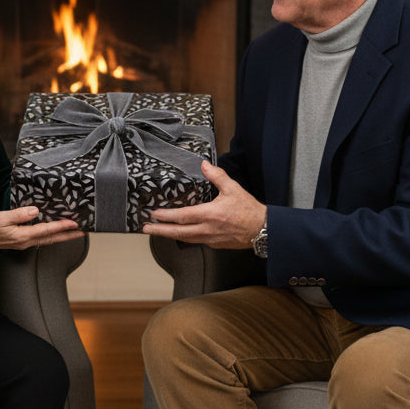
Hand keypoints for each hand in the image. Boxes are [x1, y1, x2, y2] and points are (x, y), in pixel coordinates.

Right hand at [0, 206, 83, 256]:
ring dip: (61, 235)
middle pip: (52, 239)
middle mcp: (26, 241)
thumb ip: (20, 214)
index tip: (75, 223)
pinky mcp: (20, 241)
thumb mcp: (2, 218)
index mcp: (23, 236)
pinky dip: (50, 234)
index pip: (47, 231)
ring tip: (72, 231)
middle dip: (68, 235)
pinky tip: (53, 230)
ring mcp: (24, 243)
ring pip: (47, 239)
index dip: (62, 226)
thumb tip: (35, 211)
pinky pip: (40, 238)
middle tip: (82, 232)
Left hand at [141, 161, 265, 248]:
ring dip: (170, 235)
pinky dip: (184, 237)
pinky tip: (180, 234)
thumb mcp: (233, 189)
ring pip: (185, 238)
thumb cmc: (249, 211)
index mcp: (209, 215)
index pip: (182, 216)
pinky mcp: (215, 244)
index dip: (166, 216)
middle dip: (159, 230)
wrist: (263, 230)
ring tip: (158, 232)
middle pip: (178, 232)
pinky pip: (195, 241)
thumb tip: (204, 165)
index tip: (154, 214)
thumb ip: (217, 176)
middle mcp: (207, 229)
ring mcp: (210, 239)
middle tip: (146, 228)